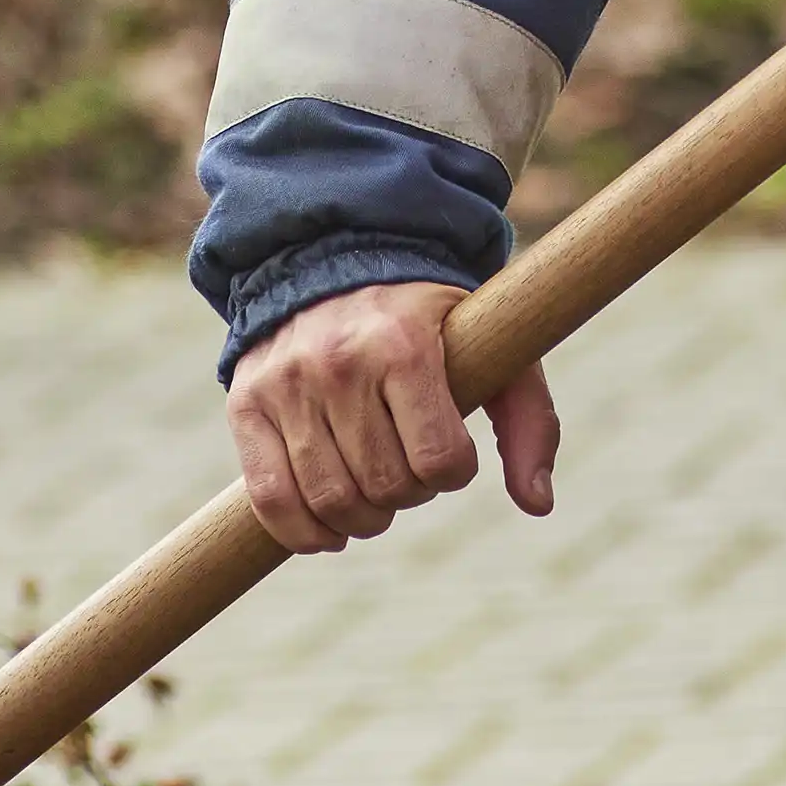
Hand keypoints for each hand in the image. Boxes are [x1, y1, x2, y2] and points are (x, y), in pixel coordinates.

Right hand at [222, 281, 560, 553]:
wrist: (342, 253)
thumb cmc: (434, 317)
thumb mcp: (495, 348)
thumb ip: (529, 421)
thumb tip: (537, 506)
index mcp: (405, 345)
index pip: (439, 460)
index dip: (454, 471)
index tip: (451, 451)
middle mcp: (340, 362)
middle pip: (385, 487)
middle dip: (409, 494)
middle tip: (410, 468)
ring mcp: (288, 383)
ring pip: (330, 499)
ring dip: (363, 518)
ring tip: (375, 492)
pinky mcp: (248, 401)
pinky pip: (269, 498)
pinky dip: (301, 532)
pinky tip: (328, 531)